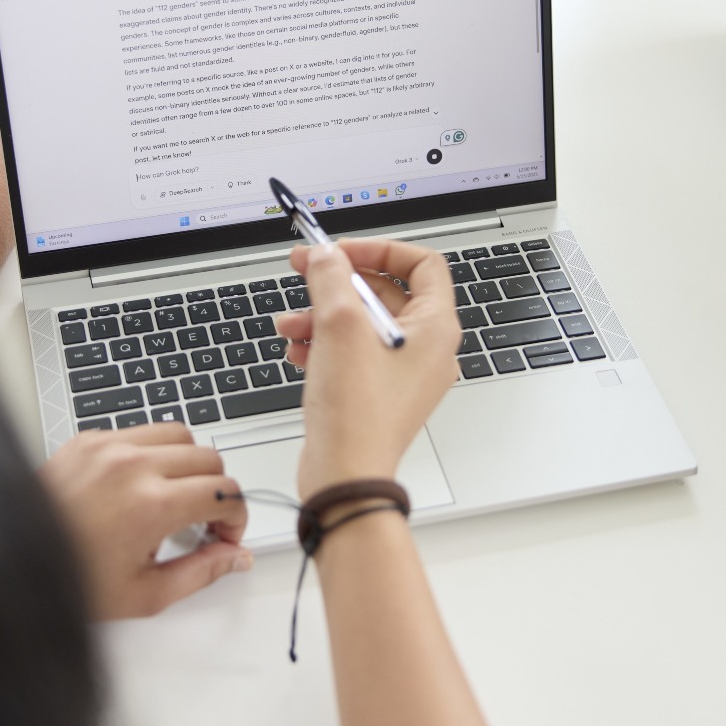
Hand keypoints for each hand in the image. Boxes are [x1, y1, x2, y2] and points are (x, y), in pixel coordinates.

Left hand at [40, 423, 251, 618]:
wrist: (5, 563)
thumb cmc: (66, 581)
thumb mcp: (144, 594)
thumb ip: (202, 572)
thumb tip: (235, 558)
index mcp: (151, 505)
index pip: (226, 492)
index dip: (236, 518)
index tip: (225, 535)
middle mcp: (131, 467)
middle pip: (210, 458)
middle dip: (218, 491)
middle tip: (204, 521)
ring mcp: (106, 447)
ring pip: (179, 434)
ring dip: (188, 464)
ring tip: (173, 498)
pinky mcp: (86, 441)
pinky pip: (139, 431)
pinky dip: (151, 453)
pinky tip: (139, 485)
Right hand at [273, 240, 461, 499]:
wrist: (345, 476)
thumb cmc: (357, 413)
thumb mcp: (339, 326)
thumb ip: (331, 278)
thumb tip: (326, 255)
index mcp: (435, 329)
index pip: (421, 264)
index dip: (379, 249)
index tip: (341, 251)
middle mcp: (425, 350)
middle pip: (384, 293)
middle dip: (338, 282)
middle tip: (304, 269)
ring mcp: (402, 374)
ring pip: (361, 324)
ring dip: (321, 314)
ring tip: (290, 324)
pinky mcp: (377, 394)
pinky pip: (352, 353)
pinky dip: (323, 344)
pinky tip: (297, 351)